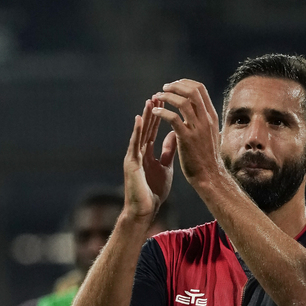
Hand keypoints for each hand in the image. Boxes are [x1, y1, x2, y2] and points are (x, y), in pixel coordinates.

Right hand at [124, 98, 176, 221]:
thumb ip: (168, 151)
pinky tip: (140, 119)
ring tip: (150, 101)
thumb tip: (174, 134)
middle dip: (153, 112)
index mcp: (147, 153)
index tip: (165, 101)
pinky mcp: (131, 164)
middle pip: (146, 128)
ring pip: (140, 133)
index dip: (159, 116)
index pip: (153, 130)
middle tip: (157, 95)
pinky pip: (135, 144)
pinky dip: (137, 131)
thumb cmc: (154, 192)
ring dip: (145, 117)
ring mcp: (133, 157)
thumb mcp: (165, 168)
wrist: (144, 211)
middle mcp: (138, 152)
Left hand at [151, 80, 223, 187]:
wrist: (209, 176)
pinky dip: (162, 112)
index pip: (200, 89)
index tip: (174, 86)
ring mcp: (197, 129)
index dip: (185, 83)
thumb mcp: (211, 135)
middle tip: (164, 88)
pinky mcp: (187, 139)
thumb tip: (200, 114)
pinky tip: (156, 112)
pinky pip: (173, 118)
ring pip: (182, 102)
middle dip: (175, 86)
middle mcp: (206, 120)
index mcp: (211, 117)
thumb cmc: (207, 158)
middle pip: (192, 91)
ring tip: (157, 98)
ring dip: (167, 96)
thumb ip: (204, 122)